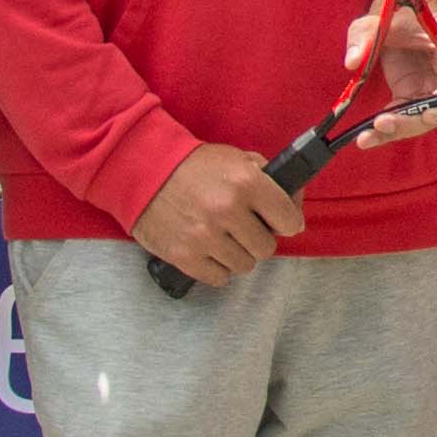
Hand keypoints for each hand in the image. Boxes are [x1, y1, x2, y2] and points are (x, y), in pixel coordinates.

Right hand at [130, 144, 304, 287]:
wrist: (142, 170)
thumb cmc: (193, 165)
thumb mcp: (236, 158)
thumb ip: (269, 177)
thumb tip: (295, 204)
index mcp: (247, 182)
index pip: (289, 221)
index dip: (286, 222)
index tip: (278, 222)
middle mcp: (228, 210)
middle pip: (267, 248)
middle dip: (258, 239)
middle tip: (244, 229)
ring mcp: (205, 236)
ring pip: (244, 266)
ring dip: (237, 254)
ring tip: (224, 239)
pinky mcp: (184, 255)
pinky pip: (219, 278)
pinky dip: (217, 268)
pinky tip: (209, 251)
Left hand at [347, 0, 436, 145]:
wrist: (400, 15)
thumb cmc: (402, 12)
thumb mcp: (383, 17)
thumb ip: (366, 34)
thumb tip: (352, 61)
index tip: (434, 106)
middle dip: (421, 120)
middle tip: (389, 121)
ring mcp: (432, 90)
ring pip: (427, 119)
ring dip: (401, 130)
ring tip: (368, 136)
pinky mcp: (414, 97)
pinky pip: (407, 119)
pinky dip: (388, 131)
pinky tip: (365, 138)